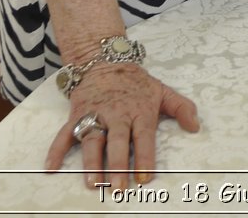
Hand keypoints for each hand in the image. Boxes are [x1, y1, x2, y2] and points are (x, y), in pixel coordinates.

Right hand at [45, 63, 198, 191]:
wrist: (105, 60)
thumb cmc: (136, 83)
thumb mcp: (162, 90)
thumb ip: (182, 108)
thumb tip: (196, 126)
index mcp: (139, 110)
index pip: (143, 137)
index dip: (145, 158)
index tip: (145, 177)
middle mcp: (116, 114)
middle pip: (117, 142)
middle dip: (117, 165)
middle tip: (117, 187)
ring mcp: (94, 115)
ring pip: (91, 140)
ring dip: (90, 163)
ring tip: (92, 183)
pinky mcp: (76, 115)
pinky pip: (63, 134)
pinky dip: (55, 151)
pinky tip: (50, 169)